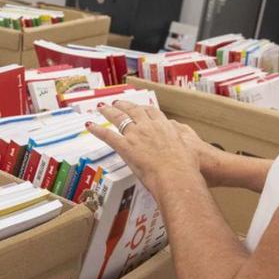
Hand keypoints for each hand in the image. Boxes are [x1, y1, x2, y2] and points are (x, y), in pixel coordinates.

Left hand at [87, 101, 211, 192]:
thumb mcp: (188, 149)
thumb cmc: (186, 168)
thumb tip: (182, 142)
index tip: (139, 106)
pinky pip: (108, 136)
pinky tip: (90, 126)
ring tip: (102, 107)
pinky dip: (98, 130)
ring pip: (119, 118)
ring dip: (108, 111)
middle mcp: (149, 127)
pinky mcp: (126, 147)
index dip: (143, 108)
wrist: (177, 176)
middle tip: (117, 103)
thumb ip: (182, 141)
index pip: (151, 111)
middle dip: (124, 106)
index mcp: (165, 126)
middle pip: (133, 111)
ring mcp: (136, 135)